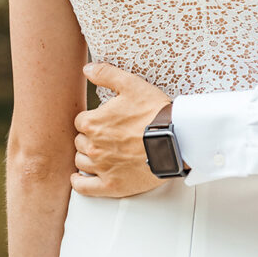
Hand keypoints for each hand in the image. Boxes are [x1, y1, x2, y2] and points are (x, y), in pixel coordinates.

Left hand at [70, 62, 171, 197]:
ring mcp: (101, 167)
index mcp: (93, 123)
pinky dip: (80, 182)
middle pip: (80, 142)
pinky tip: (83, 177)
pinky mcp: (112, 185)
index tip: (104, 121)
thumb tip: (88, 68)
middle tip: (107, 136)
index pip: (81, 122)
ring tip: (101, 153)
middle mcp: (93, 146)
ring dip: (87, 157)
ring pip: (81, 162)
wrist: (177, 140)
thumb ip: (107, 74)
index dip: (92, 120)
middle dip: (90, 138)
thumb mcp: (132, 85)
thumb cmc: (156, 114)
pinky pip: (84, 187)